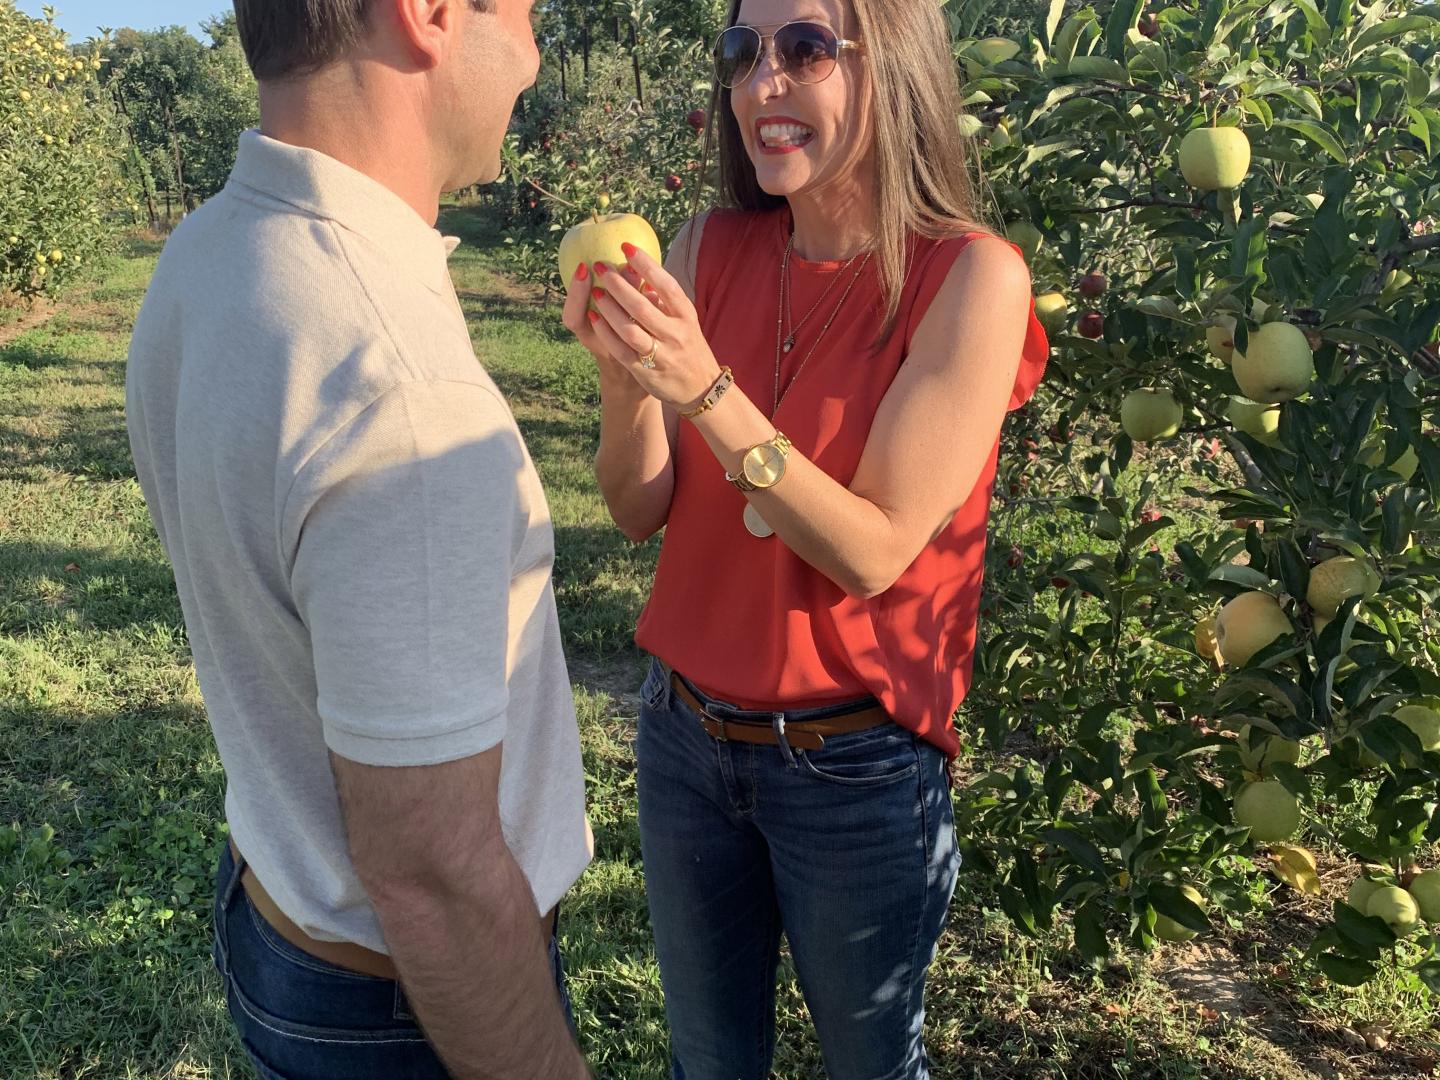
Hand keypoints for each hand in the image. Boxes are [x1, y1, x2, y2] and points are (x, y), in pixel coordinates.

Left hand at [575, 244, 722, 411]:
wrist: (701, 390)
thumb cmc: (688, 346)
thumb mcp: (685, 321)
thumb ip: (665, 300)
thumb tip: (641, 270)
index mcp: (686, 316)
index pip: (667, 286)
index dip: (646, 265)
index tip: (626, 247)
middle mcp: (675, 334)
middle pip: (642, 307)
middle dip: (619, 285)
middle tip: (601, 267)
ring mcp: (661, 355)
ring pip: (630, 329)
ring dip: (609, 309)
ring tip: (596, 291)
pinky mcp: (645, 371)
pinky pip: (621, 350)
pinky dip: (606, 332)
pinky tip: (594, 317)